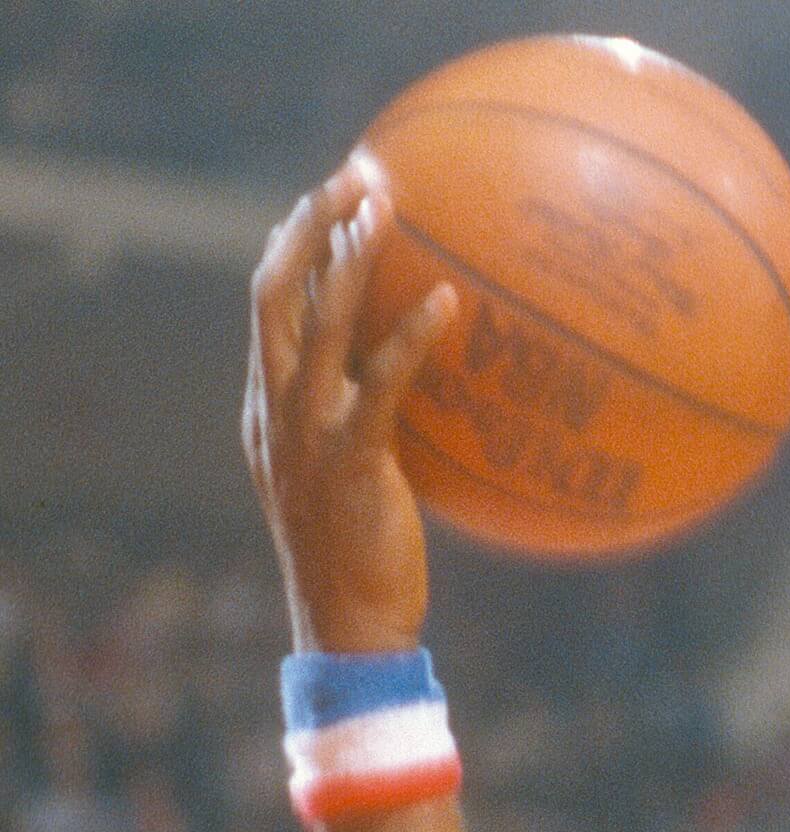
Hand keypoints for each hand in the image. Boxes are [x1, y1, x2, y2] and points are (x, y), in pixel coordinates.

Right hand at [243, 157, 457, 653]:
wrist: (350, 628)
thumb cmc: (367, 558)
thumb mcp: (357, 477)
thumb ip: (369, 423)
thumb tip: (423, 384)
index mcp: (269, 407)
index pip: (269, 305)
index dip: (296, 245)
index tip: (335, 198)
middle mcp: (274, 410)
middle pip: (273, 292)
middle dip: (309, 224)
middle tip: (357, 172)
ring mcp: (304, 434)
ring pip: (313, 322)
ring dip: (346, 257)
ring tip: (385, 205)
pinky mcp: (349, 461)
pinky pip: (379, 383)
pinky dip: (409, 336)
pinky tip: (447, 300)